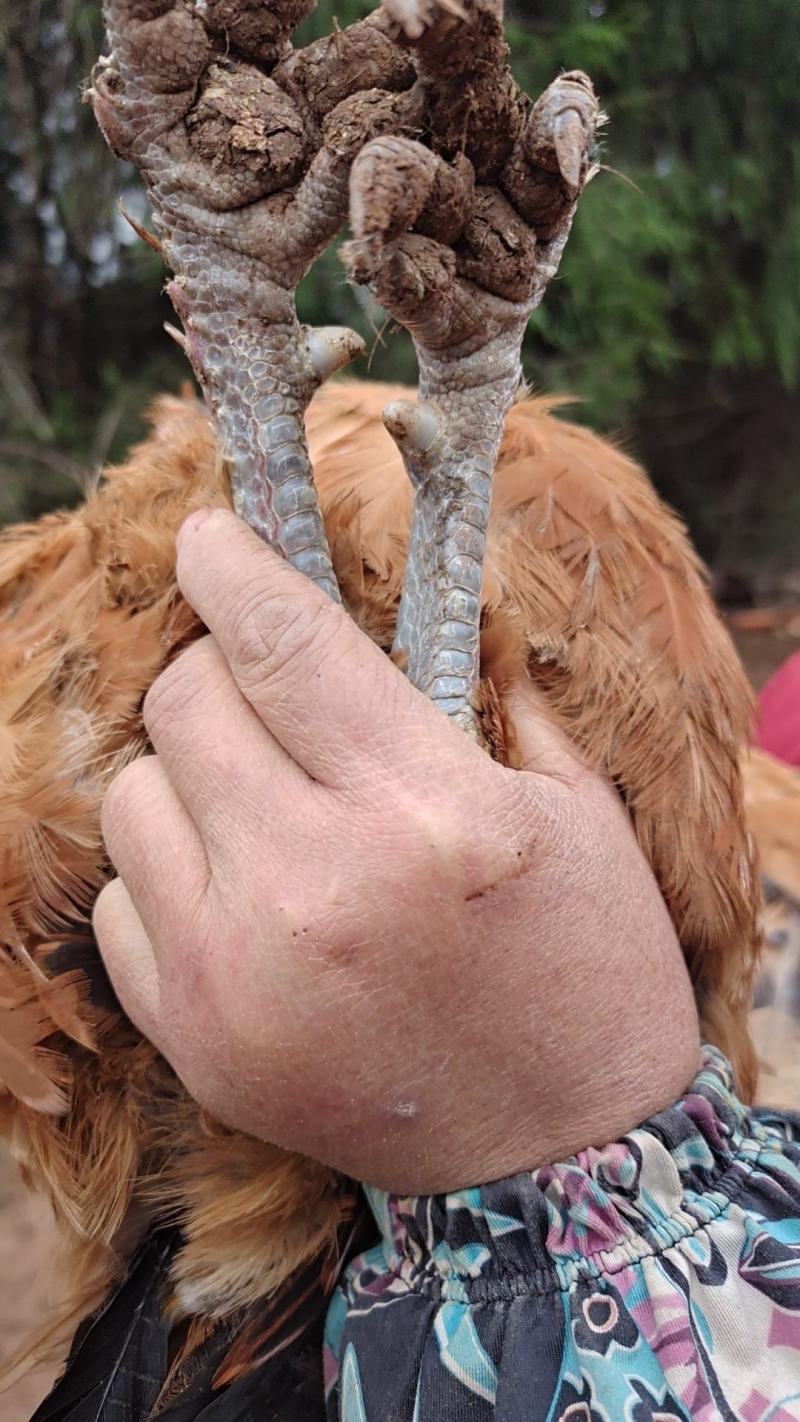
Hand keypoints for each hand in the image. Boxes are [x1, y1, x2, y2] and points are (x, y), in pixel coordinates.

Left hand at [94, 508, 699, 1193]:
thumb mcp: (572, 812)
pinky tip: (240, 892)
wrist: (557, 1160)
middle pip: (188, 700)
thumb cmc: (582, 970)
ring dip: (191, 773)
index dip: (231, 564)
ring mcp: (238, 971)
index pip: (282, 640)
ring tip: (261, 804)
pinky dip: (169, 873)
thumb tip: (375, 616)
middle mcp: (316, 885)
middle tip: (267, 693)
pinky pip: (120, 902)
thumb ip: (474, 700)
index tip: (208, 537)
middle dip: (221, 668)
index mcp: (426, 811)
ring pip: (134, 793)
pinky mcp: (195, 1039)